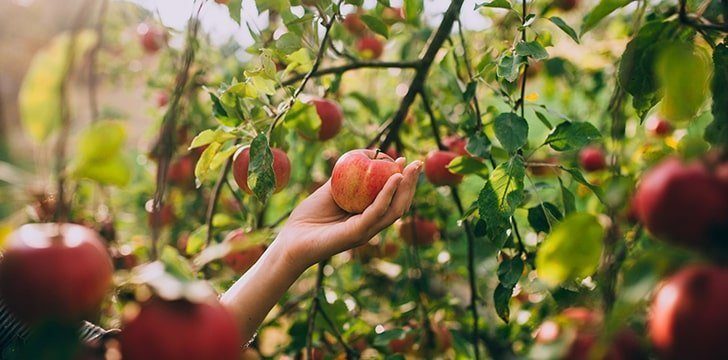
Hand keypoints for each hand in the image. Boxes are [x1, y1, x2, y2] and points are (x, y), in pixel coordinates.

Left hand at [277, 158, 421, 270]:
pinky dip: (387, 194)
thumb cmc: (307, 218)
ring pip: (394, 210)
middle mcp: (370, 226)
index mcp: (367, 218)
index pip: (392, 200)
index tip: (405, 161)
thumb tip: (360, 156)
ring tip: (410, 169)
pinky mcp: (357, 233)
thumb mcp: (329, 192)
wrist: (291, 241)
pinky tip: (393, 179)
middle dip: (411, 184)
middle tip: (417, 164)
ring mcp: (366, 231)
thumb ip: (344, 178)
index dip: (402, 182)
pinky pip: (376, 211)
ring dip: (405, 188)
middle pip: (399, 205)